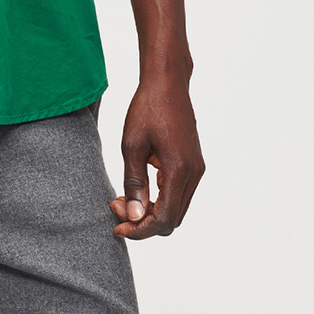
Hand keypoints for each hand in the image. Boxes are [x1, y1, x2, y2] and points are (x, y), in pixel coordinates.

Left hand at [111, 74, 204, 239]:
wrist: (168, 84)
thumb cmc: (148, 109)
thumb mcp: (132, 147)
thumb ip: (134, 184)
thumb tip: (133, 216)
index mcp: (179, 170)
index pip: (164, 219)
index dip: (139, 229)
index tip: (117, 226)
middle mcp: (194, 173)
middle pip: (172, 219)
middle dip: (143, 222)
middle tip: (116, 206)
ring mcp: (196, 169)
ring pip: (176, 209)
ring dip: (150, 212)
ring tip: (122, 198)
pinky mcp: (193, 165)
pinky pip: (178, 194)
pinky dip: (159, 200)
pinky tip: (138, 189)